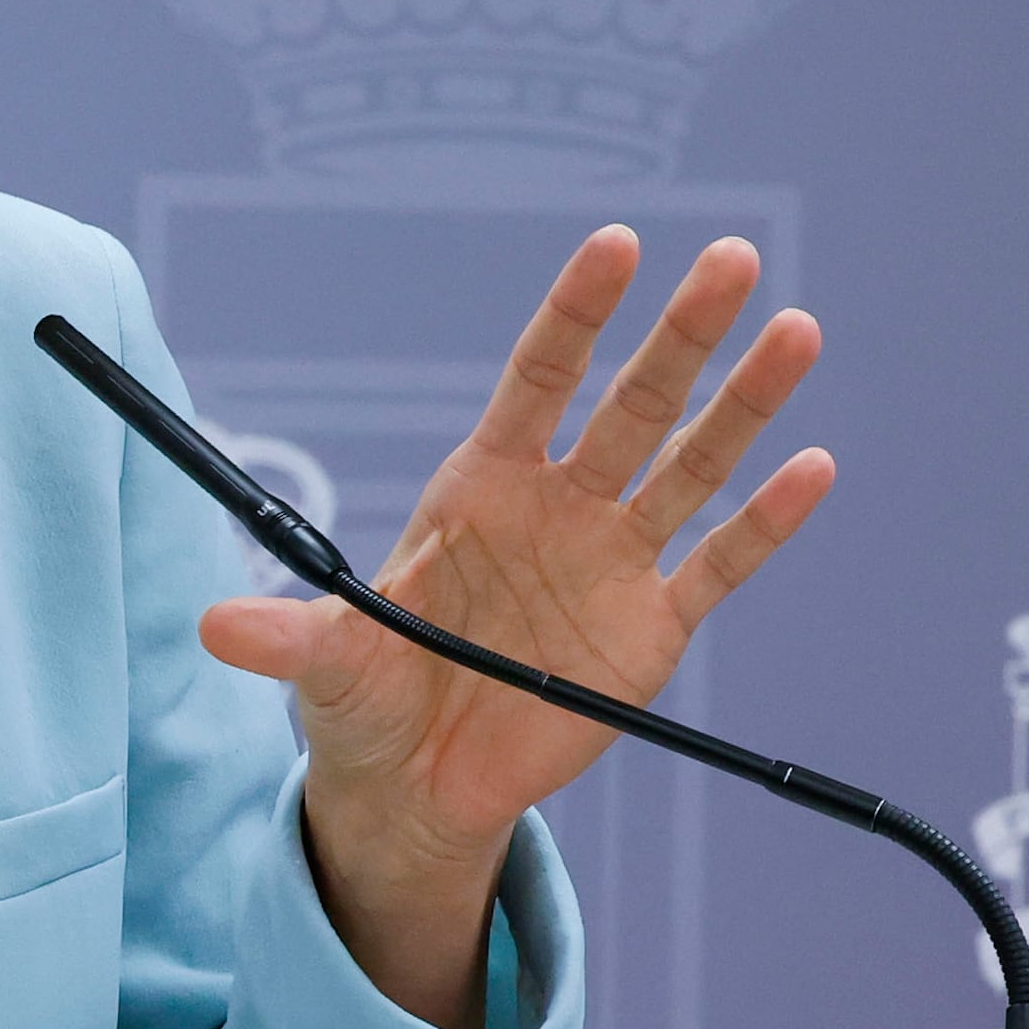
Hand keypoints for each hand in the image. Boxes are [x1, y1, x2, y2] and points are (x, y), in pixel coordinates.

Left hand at [198, 227, 831, 1028]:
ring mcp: (611, 561)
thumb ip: (289, 638)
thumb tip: (215, 629)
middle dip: (680, 335)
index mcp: (482, 485)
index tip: (616, 247)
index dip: (576, 315)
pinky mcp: (650, 631)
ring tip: (798, 331)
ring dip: (744, 403)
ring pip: (690, 467)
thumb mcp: (325, 667)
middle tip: (730, 260)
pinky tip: (813, 468)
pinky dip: (765, 524)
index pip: (539, 380)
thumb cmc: (366, 698)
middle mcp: (559, 505)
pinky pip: (716, 568)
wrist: (420, 781)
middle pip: (631, 404)